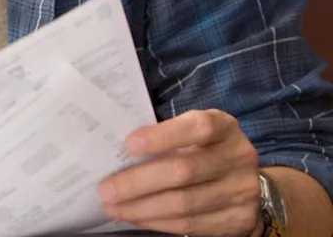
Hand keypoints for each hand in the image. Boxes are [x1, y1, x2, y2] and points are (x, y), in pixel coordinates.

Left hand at [99, 109, 261, 236]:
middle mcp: (238, 157)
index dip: (162, 136)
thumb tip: (116, 152)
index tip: (128, 145)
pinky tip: (137, 217)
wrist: (245, 181)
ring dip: (142, 207)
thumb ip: (164, 137)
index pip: (197, 128)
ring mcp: (241, 190)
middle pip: (183, 171)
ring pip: (184, 203)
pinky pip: (191, 223)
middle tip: (106, 190)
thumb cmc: (204, 150)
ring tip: (114, 207)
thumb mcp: (193, 134)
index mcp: (224, 127)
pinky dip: (158, 221)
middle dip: (138, 182)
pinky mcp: (238, 218)